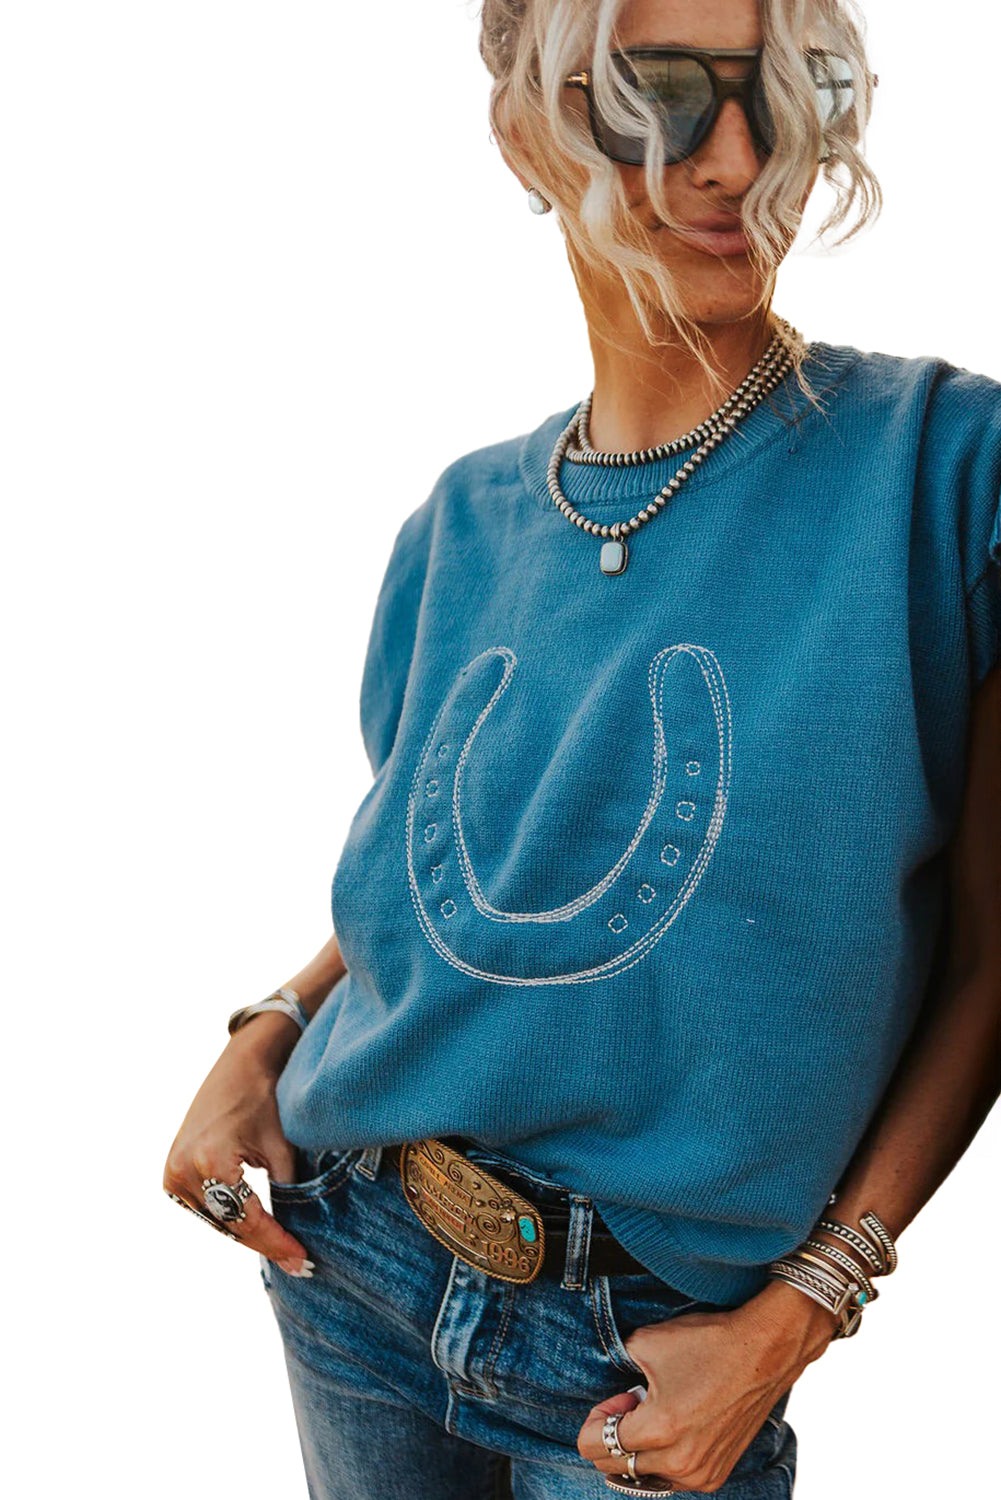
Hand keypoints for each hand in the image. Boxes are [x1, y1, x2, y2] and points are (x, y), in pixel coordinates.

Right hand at [162, 1014, 312, 1274]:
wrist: (243, 1062)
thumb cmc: (266, 1097)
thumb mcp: (282, 1146)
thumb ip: (288, 1191)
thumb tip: (297, 1234)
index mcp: (210, 1161)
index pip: (247, 1219)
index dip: (277, 1243)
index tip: (302, 1261)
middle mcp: (184, 1170)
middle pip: (229, 1225)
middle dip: (264, 1243)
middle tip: (299, 1262)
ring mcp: (173, 1172)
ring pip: (216, 1220)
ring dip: (246, 1232)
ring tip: (283, 1247)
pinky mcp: (173, 1172)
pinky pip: (205, 1207)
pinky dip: (229, 1216)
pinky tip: (257, 1226)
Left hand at [577, 1288, 836, 1491]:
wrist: (763, 1352)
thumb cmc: (707, 1343)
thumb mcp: (645, 1343)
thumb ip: (617, 1371)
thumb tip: (615, 1395)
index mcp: (659, 1429)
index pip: (596, 1447)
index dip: (597, 1418)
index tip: (617, 1397)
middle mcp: (679, 1461)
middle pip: (616, 1465)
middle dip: (615, 1433)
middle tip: (634, 1401)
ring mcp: (700, 1473)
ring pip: (645, 1474)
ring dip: (641, 1447)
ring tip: (660, 1411)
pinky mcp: (716, 1475)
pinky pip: (673, 1476)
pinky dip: (665, 1455)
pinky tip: (679, 1424)